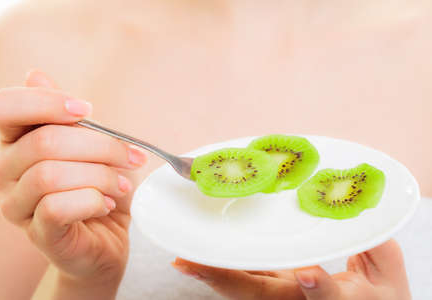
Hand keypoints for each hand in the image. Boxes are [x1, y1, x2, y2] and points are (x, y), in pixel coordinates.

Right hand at [0, 71, 145, 287]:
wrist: (106, 239)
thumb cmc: (98, 187)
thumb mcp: (90, 147)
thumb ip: (67, 117)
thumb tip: (35, 75)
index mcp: (16, 142)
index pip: (3, 107)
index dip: (45, 102)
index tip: (87, 110)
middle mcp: (5, 172)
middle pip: (44, 141)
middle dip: (101, 146)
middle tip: (133, 157)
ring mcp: (17, 206)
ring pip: (50, 175)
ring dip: (102, 176)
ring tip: (124, 184)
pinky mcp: (38, 234)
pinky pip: (57, 208)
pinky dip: (92, 200)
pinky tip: (107, 203)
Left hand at [172, 239, 410, 299]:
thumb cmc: (379, 294)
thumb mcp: (388, 271)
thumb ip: (376, 246)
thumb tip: (356, 213)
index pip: (328, 297)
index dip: (317, 288)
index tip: (306, 273)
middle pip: (263, 296)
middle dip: (227, 281)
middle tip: (192, 264)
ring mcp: (282, 296)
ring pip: (246, 289)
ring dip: (214, 276)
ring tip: (184, 261)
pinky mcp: (273, 287)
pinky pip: (246, 278)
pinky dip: (221, 269)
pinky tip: (197, 258)